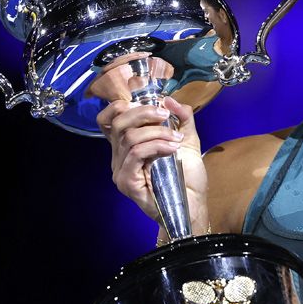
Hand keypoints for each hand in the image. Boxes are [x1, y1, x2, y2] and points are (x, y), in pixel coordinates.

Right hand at [96, 96, 206, 223]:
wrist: (193, 204)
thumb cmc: (187, 176)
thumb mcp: (187, 140)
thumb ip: (181, 118)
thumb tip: (169, 99)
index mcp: (128, 145)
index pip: (109, 119)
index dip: (121, 106)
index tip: (150, 105)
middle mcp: (119, 157)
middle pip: (119, 123)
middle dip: (144, 112)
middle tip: (166, 115)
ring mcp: (121, 170)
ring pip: (130, 138)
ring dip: (157, 132)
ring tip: (176, 139)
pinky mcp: (126, 182)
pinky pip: (136, 154)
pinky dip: (156, 146)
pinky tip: (172, 149)